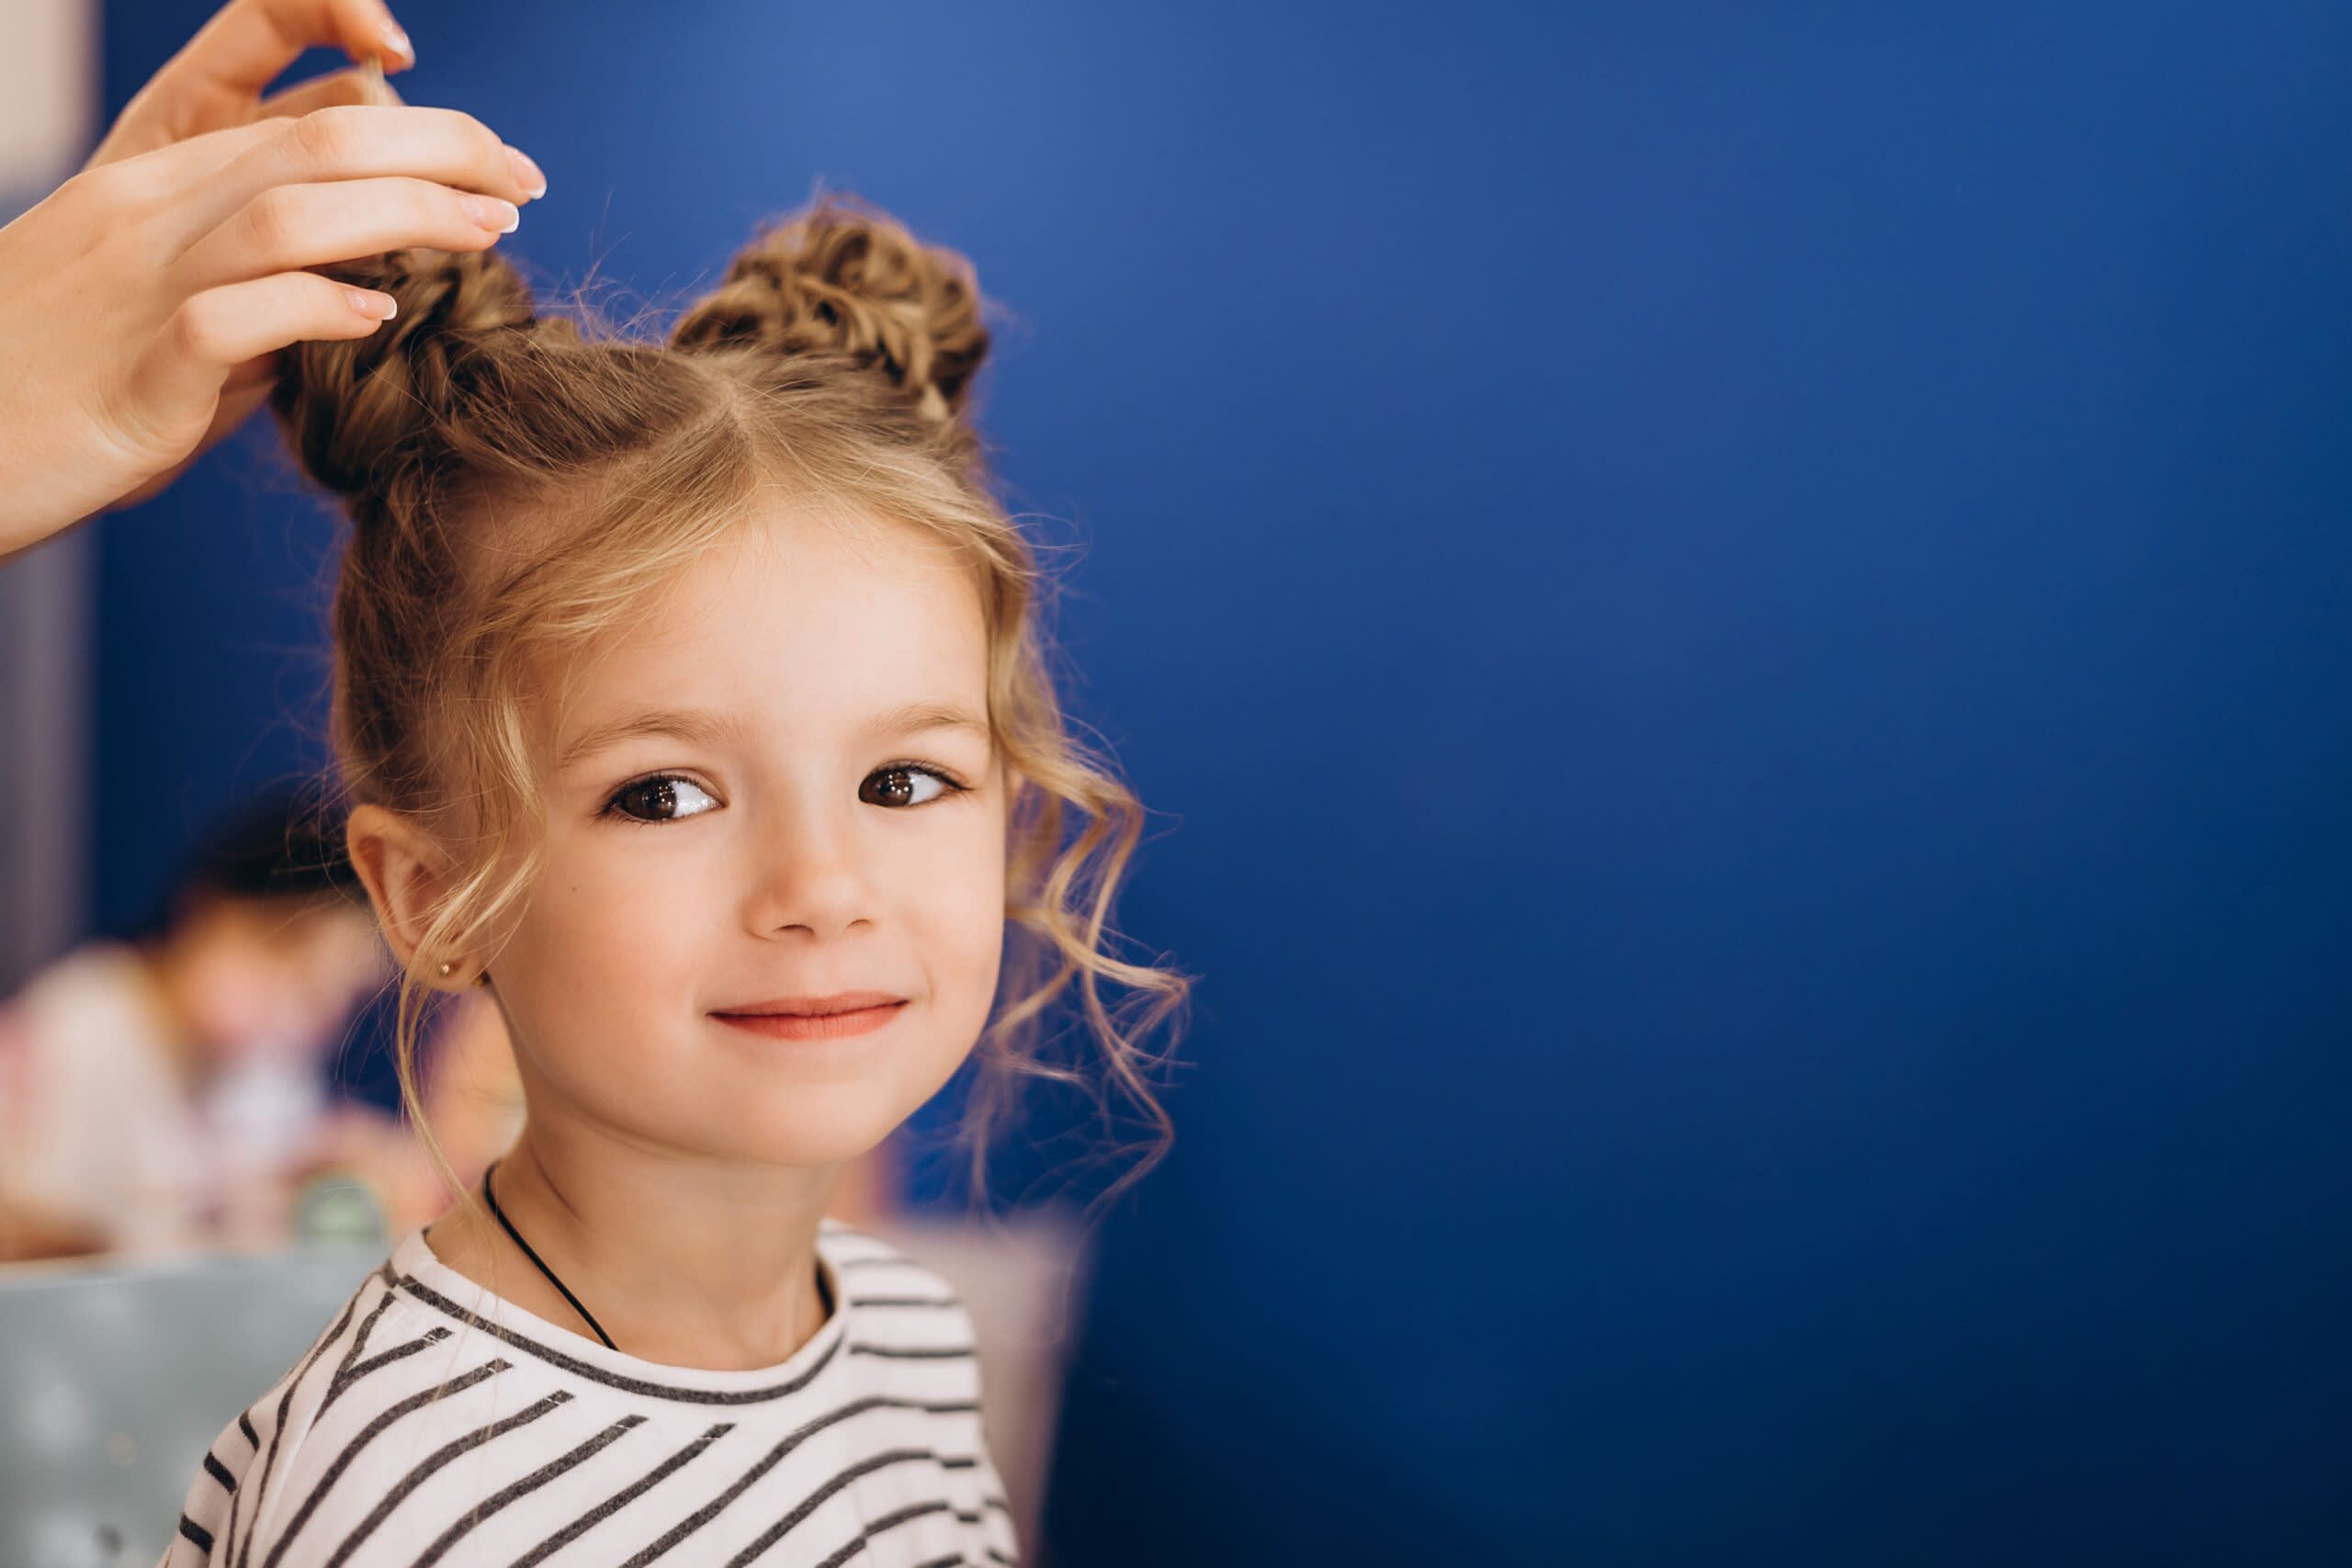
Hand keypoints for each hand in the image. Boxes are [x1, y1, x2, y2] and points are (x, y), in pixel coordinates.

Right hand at [0, 0, 547, 564]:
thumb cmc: (63, 385)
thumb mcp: (164, 308)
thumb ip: (257, 283)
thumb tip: (366, 291)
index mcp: (157, 183)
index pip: (292, 104)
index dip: (402, 107)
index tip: (485, 153)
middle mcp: (149, 211)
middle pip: (317, 141)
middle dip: (442, 149)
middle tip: (523, 182)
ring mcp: (139, 284)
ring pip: (290, 210)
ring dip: (408, 217)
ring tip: (488, 235)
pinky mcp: (137, 369)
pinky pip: (236, 318)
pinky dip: (320, 310)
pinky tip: (383, 319)